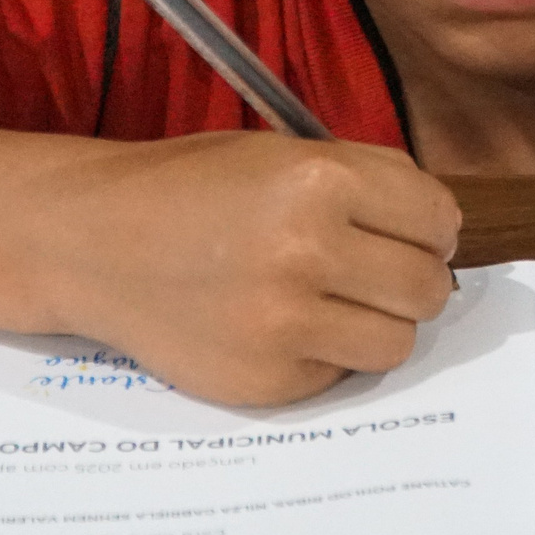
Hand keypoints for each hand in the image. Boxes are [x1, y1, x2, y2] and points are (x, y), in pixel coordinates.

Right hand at [38, 132, 460, 406]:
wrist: (91, 242)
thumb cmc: (190, 189)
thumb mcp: (280, 154)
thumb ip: (366, 183)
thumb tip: (442, 233)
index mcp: (320, 180)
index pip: (438, 219)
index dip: (433, 228)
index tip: (413, 232)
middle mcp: (307, 252)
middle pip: (427, 288)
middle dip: (410, 278)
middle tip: (372, 270)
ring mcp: (285, 325)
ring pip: (397, 342)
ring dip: (376, 323)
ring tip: (332, 301)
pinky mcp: (265, 380)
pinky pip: (340, 374)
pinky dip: (323, 353)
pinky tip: (280, 325)